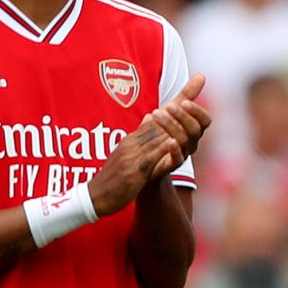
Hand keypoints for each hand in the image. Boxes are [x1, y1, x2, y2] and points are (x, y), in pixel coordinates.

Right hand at [89, 74, 205, 213]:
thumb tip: (150, 118)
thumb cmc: (114, 176)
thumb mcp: (126, 153)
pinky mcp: (134, 170)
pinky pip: (150, 158)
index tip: (190, 90)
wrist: (96, 197)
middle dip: (175, 112)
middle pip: (157, 123)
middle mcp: (132, 143)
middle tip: (191, 99)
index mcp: (133, 139)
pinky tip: (174, 143)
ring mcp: (133, 155)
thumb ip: (140, 137)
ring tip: (186, 116)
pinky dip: (163, 150)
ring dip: (171, 127)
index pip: (156, 118)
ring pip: (155, 138)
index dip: (174, 104)